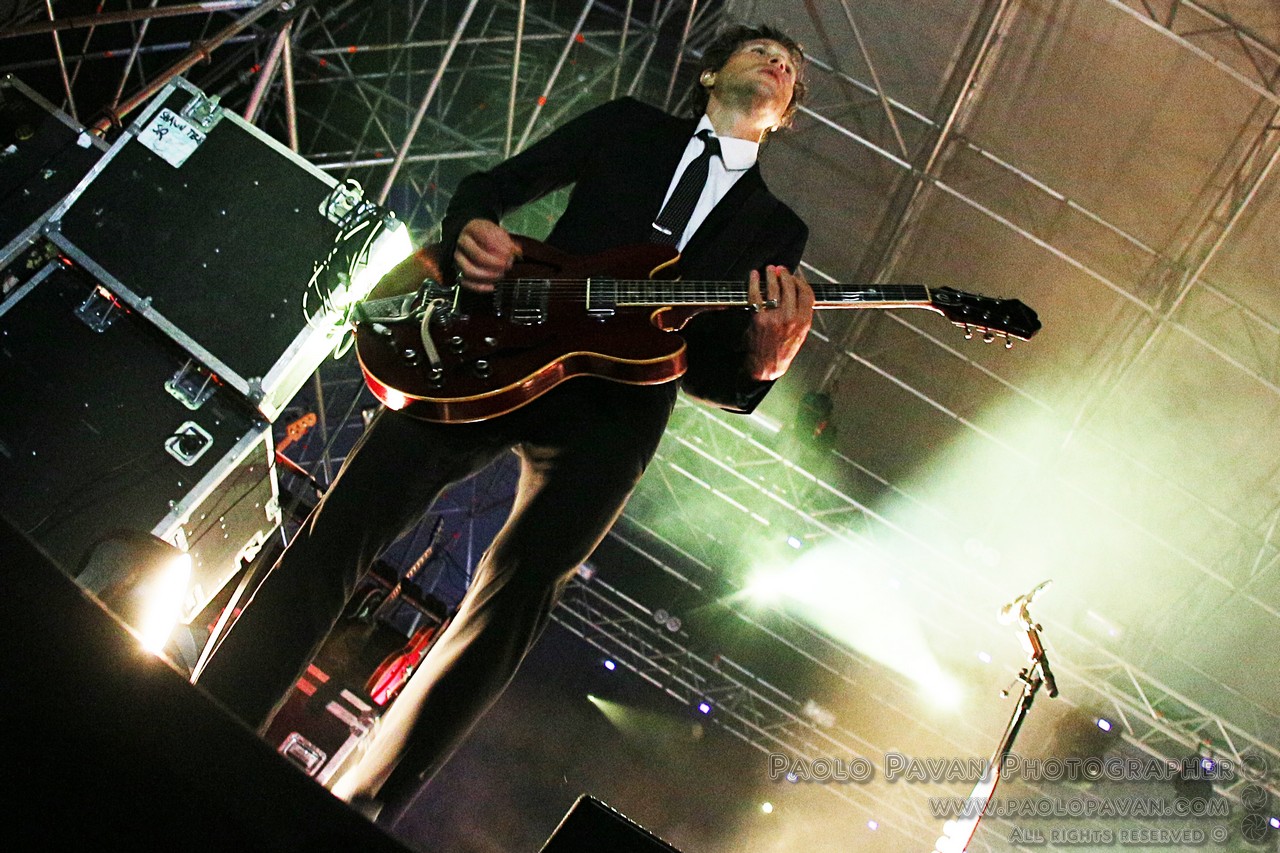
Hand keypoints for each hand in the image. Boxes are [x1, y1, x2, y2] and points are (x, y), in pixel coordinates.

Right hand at [454, 219, 518, 292]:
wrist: (472, 238)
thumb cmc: (486, 236)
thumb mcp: (498, 232)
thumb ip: (508, 242)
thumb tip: (517, 252)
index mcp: (472, 229)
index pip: (486, 237)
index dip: (501, 248)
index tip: (510, 253)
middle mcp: (462, 243)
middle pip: (477, 256)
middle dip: (496, 264)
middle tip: (507, 265)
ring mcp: (459, 258)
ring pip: (469, 271)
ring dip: (488, 276)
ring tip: (501, 274)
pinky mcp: (459, 271)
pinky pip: (466, 283)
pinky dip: (479, 287)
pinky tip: (492, 286)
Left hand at [744, 264, 813, 380]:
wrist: (766, 366)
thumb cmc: (782, 349)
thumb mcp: (800, 333)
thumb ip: (801, 314)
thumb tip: (798, 292)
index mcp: (804, 321)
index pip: (807, 293)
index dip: (800, 281)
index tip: (795, 276)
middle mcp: (791, 318)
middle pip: (790, 287)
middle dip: (784, 274)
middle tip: (779, 269)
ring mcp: (775, 318)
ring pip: (774, 288)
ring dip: (771, 275)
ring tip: (768, 270)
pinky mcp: (759, 318)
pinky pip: (756, 295)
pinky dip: (754, 282)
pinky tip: (754, 276)